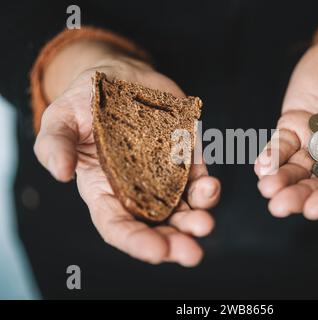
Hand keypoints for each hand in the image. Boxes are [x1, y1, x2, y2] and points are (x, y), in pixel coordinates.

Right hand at [34, 49, 219, 266]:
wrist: (119, 76)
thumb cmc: (85, 102)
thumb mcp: (61, 119)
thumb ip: (55, 144)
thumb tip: (59, 172)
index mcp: (104, 189)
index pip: (118, 225)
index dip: (136, 241)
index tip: (157, 251)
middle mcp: (137, 188)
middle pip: (157, 224)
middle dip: (175, 241)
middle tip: (191, 252)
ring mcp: (164, 173)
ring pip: (183, 206)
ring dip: (196, 218)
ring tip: (205, 223)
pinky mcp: (185, 156)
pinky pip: (198, 177)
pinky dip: (207, 187)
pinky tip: (210, 186)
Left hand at [255, 30, 317, 219]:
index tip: (316, 210)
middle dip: (301, 195)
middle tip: (279, 206)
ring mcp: (315, 141)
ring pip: (298, 167)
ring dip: (281, 179)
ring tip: (267, 188)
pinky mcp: (294, 126)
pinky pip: (282, 144)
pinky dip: (271, 155)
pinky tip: (262, 165)